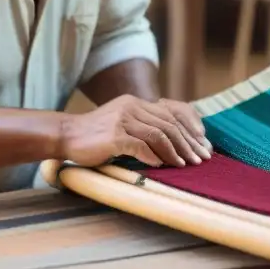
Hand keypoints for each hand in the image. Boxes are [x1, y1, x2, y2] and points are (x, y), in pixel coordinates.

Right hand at [60, 95, 212, 167]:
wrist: (67, 135)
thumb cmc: (95, 135)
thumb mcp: (122, 123)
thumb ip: (143, 126)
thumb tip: (172, 143)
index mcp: (135, 102)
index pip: (171, 112)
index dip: (190, 128)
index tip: (203, 144)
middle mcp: (131, 107)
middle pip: (169, 123)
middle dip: (188, 142)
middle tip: (201, 159)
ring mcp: (122, 120)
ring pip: (159, 134)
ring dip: (175, 152)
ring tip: (185, 165)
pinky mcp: (114, 136)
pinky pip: (141, 146)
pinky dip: (154, 157)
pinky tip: (162, 166)